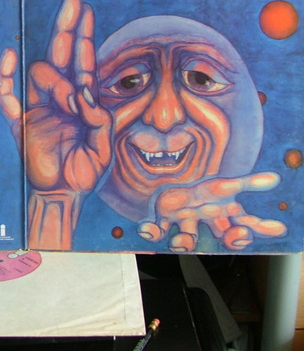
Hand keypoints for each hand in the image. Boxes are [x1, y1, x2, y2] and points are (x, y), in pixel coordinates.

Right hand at [0, 0, 112, 248]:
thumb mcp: (102, 146)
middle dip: (67, 28)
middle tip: (73, 3)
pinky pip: (6, 94)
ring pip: (39, 73)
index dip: (84, 38)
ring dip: (55, 81)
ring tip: (67, 102)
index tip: (87, 13)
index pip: (83, 63)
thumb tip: (83, 93)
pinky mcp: (20, 120)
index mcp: (82, 102)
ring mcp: (38, 106)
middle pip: (60, 55)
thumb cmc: (84, 172)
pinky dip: (5, 77)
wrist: (62, 194)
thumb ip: (98, 119)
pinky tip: (9, 59)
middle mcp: (59, 99)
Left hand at [138, 172, 286, 250]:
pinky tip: (147, 230)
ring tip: (180, 239)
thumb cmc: (200, 189)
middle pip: (212, 238)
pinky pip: (156, 231)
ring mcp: (182, 222)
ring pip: (186, 240)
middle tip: (219, 237)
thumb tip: (273, 179)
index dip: (239, 236)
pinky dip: (151, 231)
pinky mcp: (161, 219)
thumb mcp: (225, 184)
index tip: (241, 232)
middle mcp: (203, 222)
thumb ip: (248, 182)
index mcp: (220, 216)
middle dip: (216, 240)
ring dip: (184, 242)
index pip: (235, 231)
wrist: (172, 179)